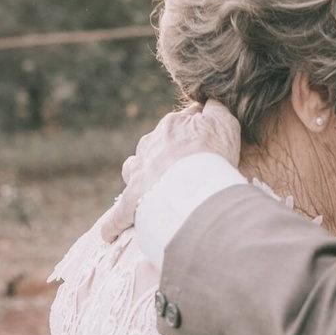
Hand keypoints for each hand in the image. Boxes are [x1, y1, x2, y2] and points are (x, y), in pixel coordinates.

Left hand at [100, 99, 241, 241]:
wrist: (193, 186)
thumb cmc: (212, 155)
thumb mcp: (224, 123)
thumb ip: (217, 109)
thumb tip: (209, 101)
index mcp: (172, 126)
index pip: (183, 121)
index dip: (196, 130)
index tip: (206, 140)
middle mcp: (151, 145)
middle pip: (157, 143)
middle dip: (168, 152)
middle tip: (185, 167)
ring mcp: (139, 172)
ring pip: (134, 168)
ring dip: (141, 175)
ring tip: (152, 190)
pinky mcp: (131, 202)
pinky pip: (118, 215)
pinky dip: (115, 224)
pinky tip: (111, 234)